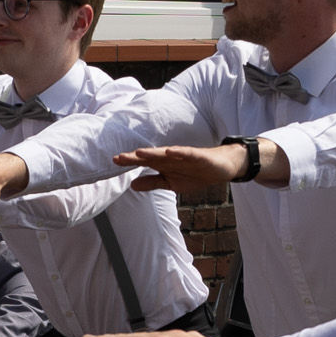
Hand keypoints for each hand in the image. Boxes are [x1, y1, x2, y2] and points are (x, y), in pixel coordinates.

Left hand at [120, 142, 247, 196]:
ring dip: (153, 153)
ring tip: (139, 153)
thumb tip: (132, 185)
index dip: (129, 162)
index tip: (113, 161)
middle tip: (119, 157)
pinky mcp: (198, 156)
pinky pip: (187, 154)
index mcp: (164, 165)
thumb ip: (153, 183)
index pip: (143, 163)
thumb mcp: (171, 183)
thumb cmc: (195, 173)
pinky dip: (178, 152)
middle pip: (151, 157)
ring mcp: (184, 156)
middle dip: (135, 157)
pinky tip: (169, 151)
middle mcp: (171, 158)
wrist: (222, 167)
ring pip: (166, 154)